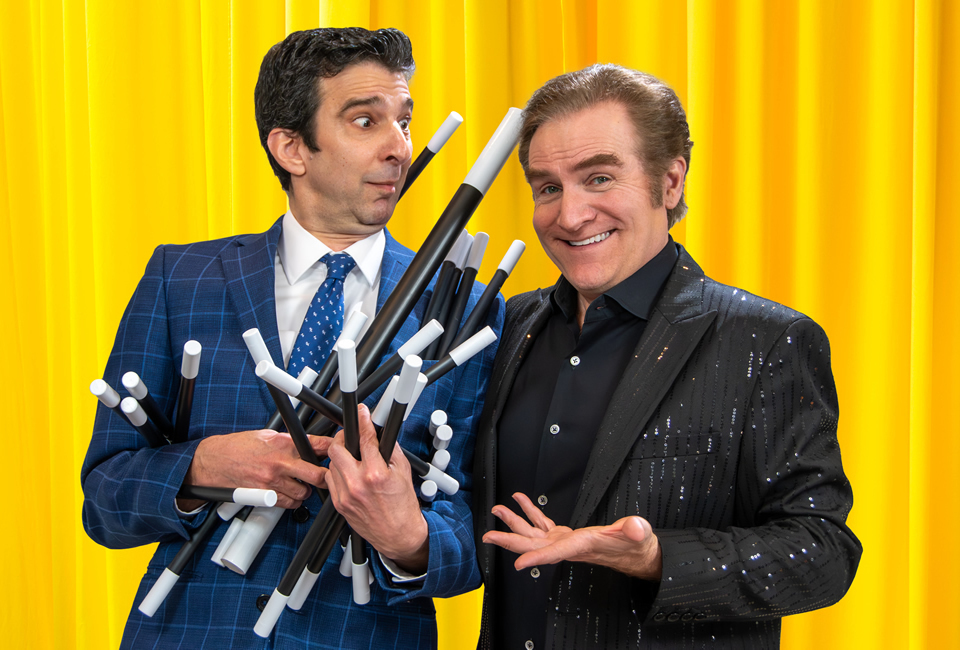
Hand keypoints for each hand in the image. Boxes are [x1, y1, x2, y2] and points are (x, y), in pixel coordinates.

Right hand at [179, 429, 330, 509]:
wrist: (214, 461)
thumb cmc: (240, 446)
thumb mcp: (270, 435)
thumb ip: (292, 441)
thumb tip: (312, 444)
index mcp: (284, 444)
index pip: (318, 446)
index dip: (334, 450)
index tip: (341, 452)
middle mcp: (280, 463)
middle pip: (318, 476)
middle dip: (325, 477)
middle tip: (325, 476)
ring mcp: (273, 482)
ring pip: (305, 493)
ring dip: (306, 490)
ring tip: (300, 484)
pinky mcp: (265, 497)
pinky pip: (289, 504)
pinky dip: (292, 501)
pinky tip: (288, 492)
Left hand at [320, 404, 428, 573]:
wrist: (398, 535)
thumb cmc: (403, 506)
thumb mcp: (404, 471)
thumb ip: (390, 448)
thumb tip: (381, 431)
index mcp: (376, 474)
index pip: (364, 438)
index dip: (363, 421)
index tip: (362, 413)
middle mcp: (357, 484)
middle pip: (337, 448)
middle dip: (344, 437)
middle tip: (351, 436)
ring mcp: (345, 495)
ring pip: (331, 463)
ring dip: (340, 456)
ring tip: (352, 457)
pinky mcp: (339, 504)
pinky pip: (330, 480)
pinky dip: (337, 473)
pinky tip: (349, 474)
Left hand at [482, 492, 661, 580]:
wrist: (637, 552)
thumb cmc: (636, 547)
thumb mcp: (638, 536)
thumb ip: (635, 531)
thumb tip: (635, 527)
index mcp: (582, 546)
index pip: (555, 554)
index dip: (537, 558)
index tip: (518, 564)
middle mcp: (568, 546)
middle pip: (533, 545)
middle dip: (509, 540)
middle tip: (488, 535)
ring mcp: (565, 540)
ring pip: (533, 533)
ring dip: (514, 522)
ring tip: (498, 510)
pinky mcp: (566, 534)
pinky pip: (543, 523)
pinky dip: (530, 512)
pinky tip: (521, 502)